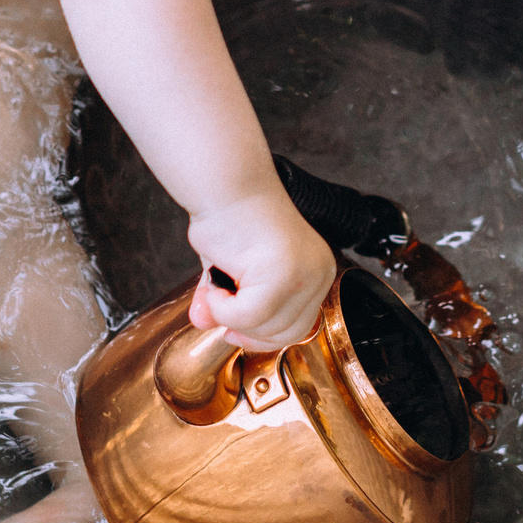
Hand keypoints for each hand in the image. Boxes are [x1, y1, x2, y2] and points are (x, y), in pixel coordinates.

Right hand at [186, 191, 335, 350]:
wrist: (226, 184)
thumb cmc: (230, 218)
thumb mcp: (230, 269)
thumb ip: (226, 301)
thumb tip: (204, 322)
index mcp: (316, 270)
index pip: (300, 326)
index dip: (264, 337)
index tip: (234, 332)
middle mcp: (318, 272)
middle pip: (287, 334)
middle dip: (247, 333)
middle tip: (218, 315)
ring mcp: (304, 273)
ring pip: (266, 328)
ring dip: (230, 316)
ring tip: (215, 288)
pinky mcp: (283, 274)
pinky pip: (247, 316)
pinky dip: (223, 308)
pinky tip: (214, 285)